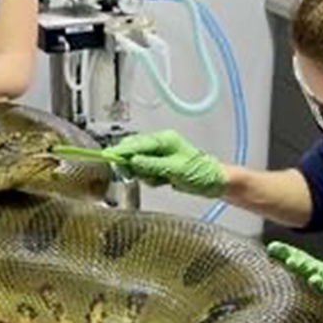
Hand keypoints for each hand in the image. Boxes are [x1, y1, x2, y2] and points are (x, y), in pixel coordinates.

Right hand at [102, 130, 225, 196]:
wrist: (213, 183)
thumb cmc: (201, 173)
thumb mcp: (175, 169)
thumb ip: (152, 164)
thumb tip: (132, 161)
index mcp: (165, 140)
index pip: (137, 143)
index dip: (122, 151)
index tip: (108, 157)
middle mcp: (161, 144)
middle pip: (134, 151)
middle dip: (135, 165)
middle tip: (144, 175)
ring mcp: (160, 155)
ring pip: (138, 163)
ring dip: (144, 174)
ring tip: (161, 179)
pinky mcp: (160, 165)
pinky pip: (145, 171)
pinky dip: (150, 178)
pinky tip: (162, 181)